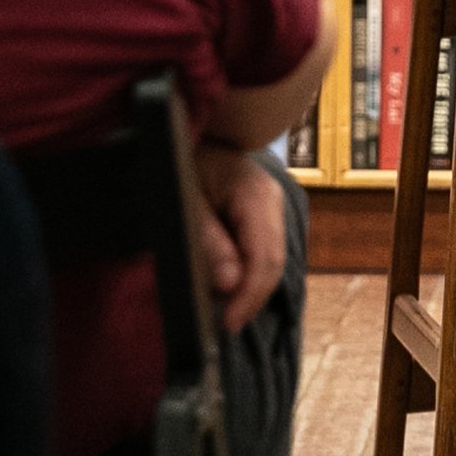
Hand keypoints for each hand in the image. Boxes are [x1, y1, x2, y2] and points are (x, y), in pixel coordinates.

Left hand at [192, 144, 289, 335]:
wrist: (185, 130)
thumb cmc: (182, 161)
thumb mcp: (186, 200)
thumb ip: (208, 241)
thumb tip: (229, 285)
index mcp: (256, 195)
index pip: (265, 258)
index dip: (249, 296)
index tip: (227, 324)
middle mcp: (271, 202)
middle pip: (273, 264)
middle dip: (250, 298)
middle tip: (223, 325)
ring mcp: (269, 209)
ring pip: (269, 261)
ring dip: (247, 289)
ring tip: (222, 310)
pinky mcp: (260, 217)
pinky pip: (260, 253)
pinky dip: (245, 274)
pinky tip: (227, 288)